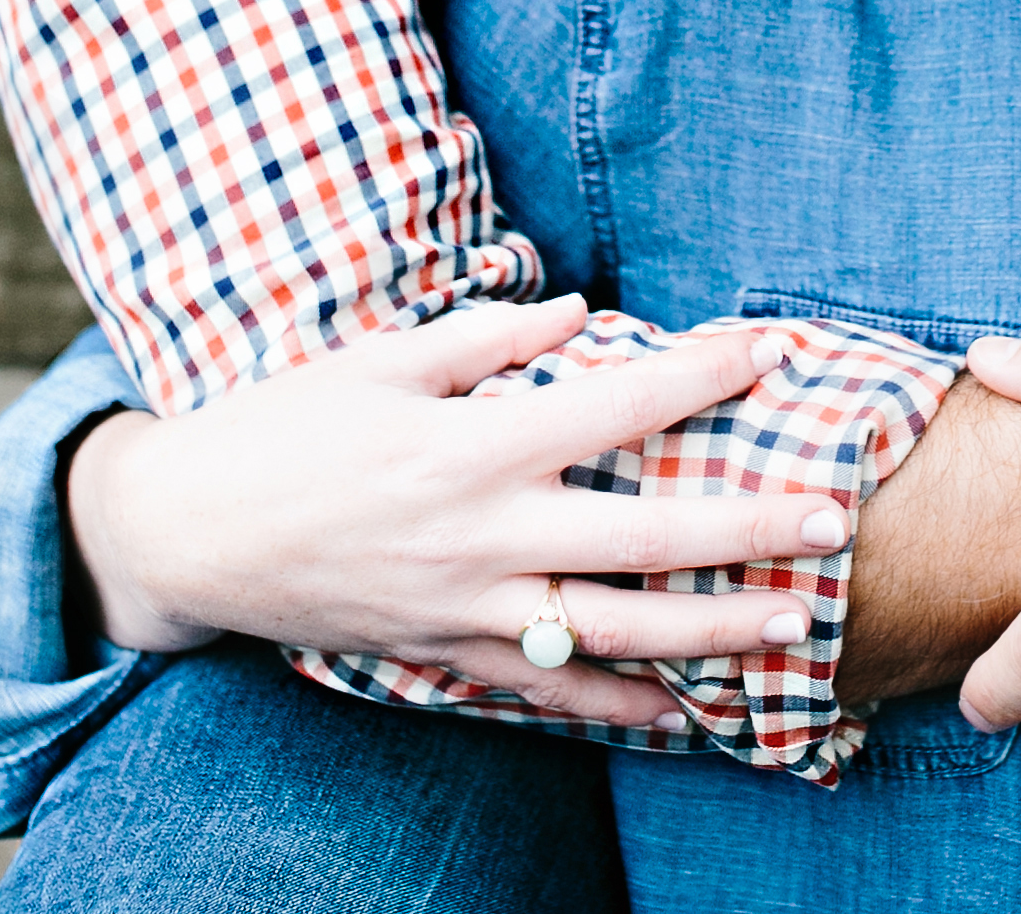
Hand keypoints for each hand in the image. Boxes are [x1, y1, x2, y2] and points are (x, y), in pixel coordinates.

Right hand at [70, 298, 851, 730]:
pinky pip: (550, 689)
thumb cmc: (281, 427)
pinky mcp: (445, 653)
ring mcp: (468, 606)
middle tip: (830, 515)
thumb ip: (483, 339)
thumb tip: (577, 311)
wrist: (189, 533)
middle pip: (643, 536)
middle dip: (745, 527)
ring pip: (615, 628)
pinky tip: (691, 710)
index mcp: (469, 445)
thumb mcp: (375, 360)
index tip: (765, 349)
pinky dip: (622, 703)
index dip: (696, 375)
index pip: (613, 405)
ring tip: (797, 619)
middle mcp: (482, 533)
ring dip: (713, 628)